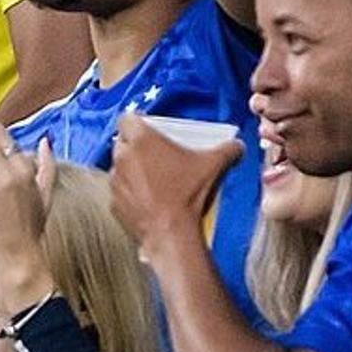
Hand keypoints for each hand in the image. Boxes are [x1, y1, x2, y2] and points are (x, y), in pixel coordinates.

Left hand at [108, 113, 242, 252]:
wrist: (171, 232)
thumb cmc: (188, 193)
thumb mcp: (215, 164)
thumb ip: (229, 149)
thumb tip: (237, 146)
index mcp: (142, 141)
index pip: (126, 119)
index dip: (137, 121)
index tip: (150, 128)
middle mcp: (123, 158)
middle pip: (122, 142)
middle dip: (136, 145)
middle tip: (157, 152)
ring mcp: (116, 182)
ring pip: (120, 167)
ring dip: (133, 168)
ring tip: (154, 176)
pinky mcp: (114, 204)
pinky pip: (121, 190)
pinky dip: (131, 191)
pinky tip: (149, 198)